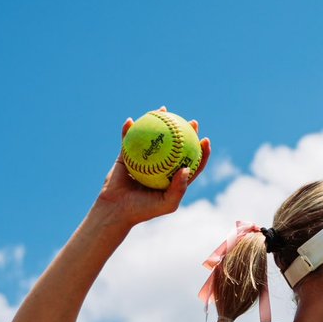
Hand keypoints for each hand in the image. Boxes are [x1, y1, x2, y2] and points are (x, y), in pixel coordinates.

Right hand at [95, 111, 210, 226]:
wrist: (117, 210)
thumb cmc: (144, 210)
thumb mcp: (167, 203)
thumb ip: (179, 188)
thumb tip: (188, 168)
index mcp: (173, 177)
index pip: (192, 161)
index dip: (201, 151)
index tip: (205, 139)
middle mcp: (161, 165)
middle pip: (177, 144)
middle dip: (186, 131)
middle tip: (191, 122)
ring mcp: (144, 159)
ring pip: (154, 136)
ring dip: (159, 121)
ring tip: (163, 110)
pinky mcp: (127, 156)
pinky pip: (128, 139)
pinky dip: (129, 129)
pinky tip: (131, 120)